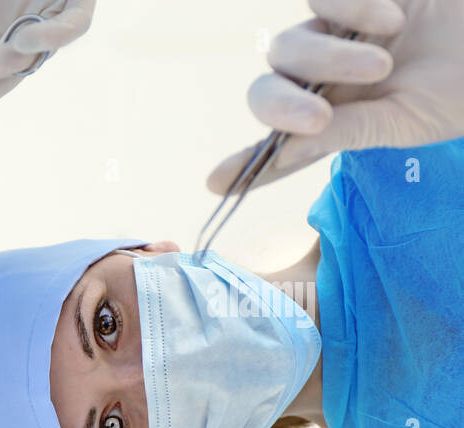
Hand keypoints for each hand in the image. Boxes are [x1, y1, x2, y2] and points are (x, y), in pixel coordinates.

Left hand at [208, 0, 463, 192]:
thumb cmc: (459, 90)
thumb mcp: (403, 121)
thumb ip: (344, 132)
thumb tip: (283, 150)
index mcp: (330, 121)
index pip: (275, 146)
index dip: (244, 166)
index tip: (216, 183)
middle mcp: (320, 81)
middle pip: (265, 90)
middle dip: (281, 107)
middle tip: (318, 117)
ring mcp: (334, 37)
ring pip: (286, 47)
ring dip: (325, 59)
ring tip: (381, 64)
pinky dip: (348, 9)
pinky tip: (392, 20)